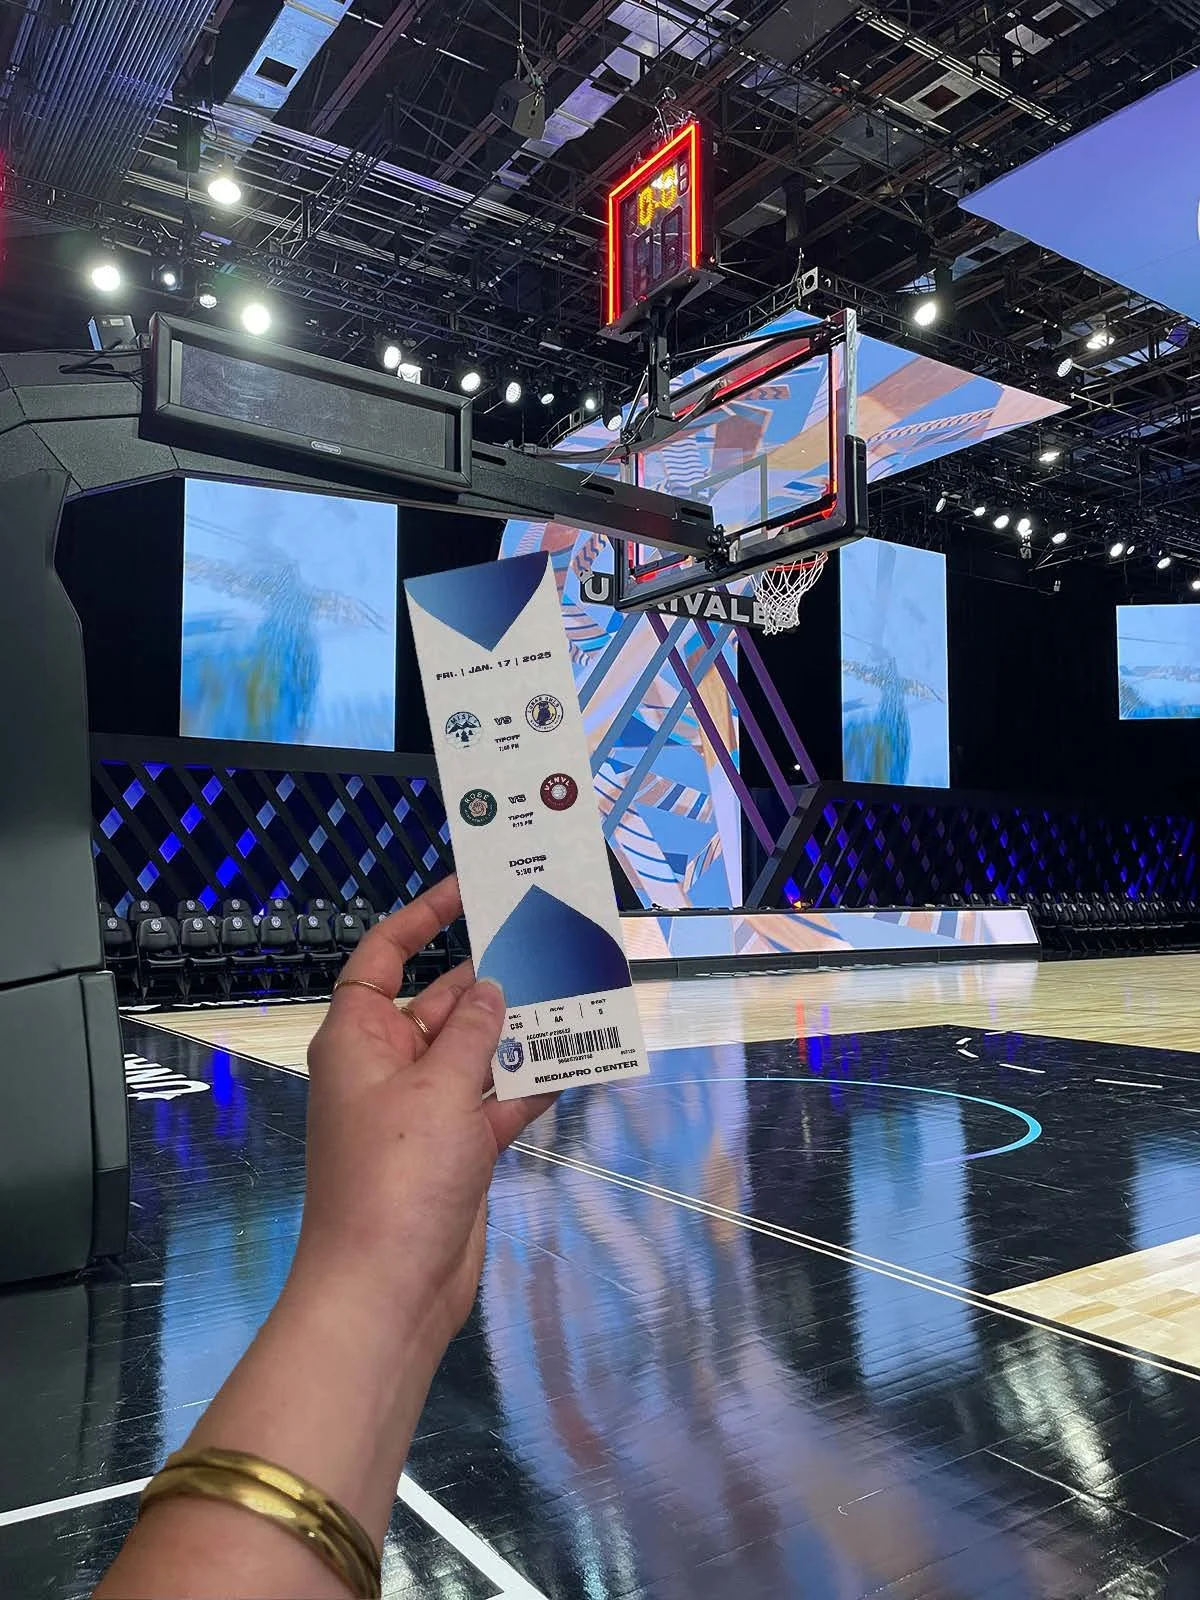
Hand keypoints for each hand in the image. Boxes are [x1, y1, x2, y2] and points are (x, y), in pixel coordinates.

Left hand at [295, 877, 555, 1342]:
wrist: (388, 1289)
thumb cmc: (397, 1173)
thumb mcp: (438, 1089)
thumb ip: (474, 1032)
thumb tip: (490, 988)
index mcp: (360, 1038)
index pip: (383, 958)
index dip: (420, 920)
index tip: (466, 890)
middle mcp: (389, 1065)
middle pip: (443, 1004)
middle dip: (493, 979)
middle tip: (554, 944)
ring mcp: (425, 1111)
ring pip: (478, 1054)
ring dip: (522, 1032)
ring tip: (581, 994)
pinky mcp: (457, 1151)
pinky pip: (498, 1102)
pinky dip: (531, 1086)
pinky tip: (578, 1061)